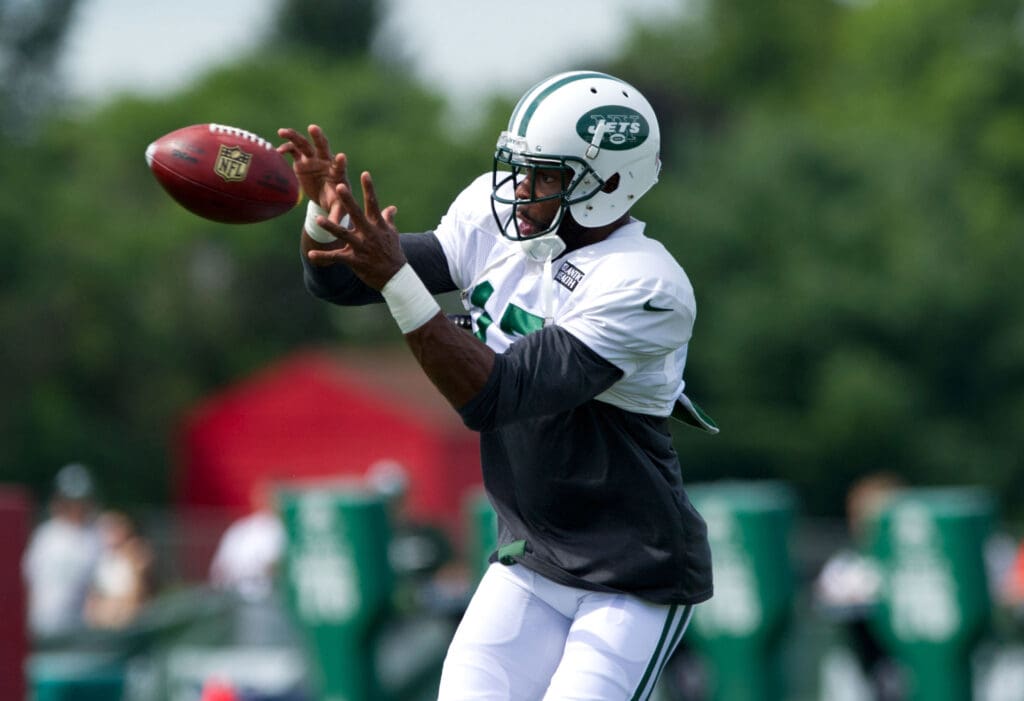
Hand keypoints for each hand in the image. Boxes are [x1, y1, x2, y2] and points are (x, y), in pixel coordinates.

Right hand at [276, 124, 349, 209]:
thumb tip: (336, 227)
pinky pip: (293, 151)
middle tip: (313, 128)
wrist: (325, 198)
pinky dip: (286, 149)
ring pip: (304, 144)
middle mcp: (325, 162)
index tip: (341, 157)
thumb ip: (336, 216)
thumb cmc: (335, 202)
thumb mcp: (337, 210)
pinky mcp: (302, 161)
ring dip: (294, 137)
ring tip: (282, 131)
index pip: (339, 166)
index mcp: (337, 173)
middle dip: (318, 137)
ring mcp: (313, 160)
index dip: (340, 162)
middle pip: (323, 147)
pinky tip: (277, 151)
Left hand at [310, 171, 406, 290]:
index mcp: (377, 225)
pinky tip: (311, 254)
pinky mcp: (355, 260)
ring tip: (318, 219)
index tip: (365, 173)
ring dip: (330, 226)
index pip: (373, 203)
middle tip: (339, 186)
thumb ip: (388, 219)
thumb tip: (391, 207)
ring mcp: (362, 247)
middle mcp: (369, 234)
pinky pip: (336, 257)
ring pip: (344, 234)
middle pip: (357, 214)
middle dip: (348, 200)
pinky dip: (323, 256)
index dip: (369, 188)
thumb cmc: (393, 253)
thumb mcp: (392, 234)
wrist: (396, 276)